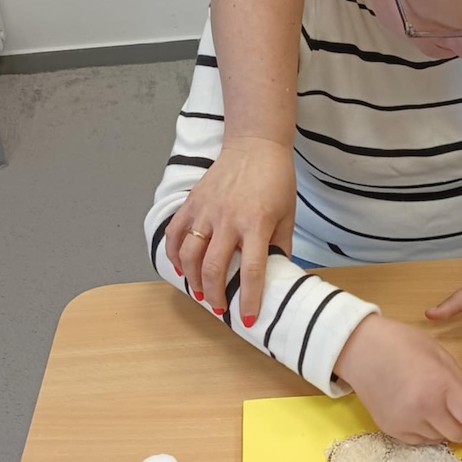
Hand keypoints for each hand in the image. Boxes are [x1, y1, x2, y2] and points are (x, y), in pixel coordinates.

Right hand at [165, 137, 295, 319]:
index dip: (249, 299)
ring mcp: (206, 210)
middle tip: (220, 307)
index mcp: (256, 223)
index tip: (248, 317)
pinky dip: (173, 254)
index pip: (252, 271)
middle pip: (213, 268)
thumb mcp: (288, 214)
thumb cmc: (276, 179)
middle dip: (215, 295)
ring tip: (201, 292)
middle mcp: (228, 219)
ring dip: (192, 280)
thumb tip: (277, 275)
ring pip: (189, 255)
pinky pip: (175, 234)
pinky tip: (180, 267)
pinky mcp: (192, 202)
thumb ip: (281, 246)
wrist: (255, 144)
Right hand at [334, 315, 461, 444]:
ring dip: (446, 429)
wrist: (360, 349)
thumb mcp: (439, 354)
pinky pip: (420, 441)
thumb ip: (459, 383)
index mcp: (440, 386)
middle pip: (459, 435)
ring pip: (440, 440)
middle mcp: (424, 410)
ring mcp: (406, 423)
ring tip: (439, 410)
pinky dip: (427, 432)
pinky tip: (422, 414)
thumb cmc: (402, 344)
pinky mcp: (391, 430)